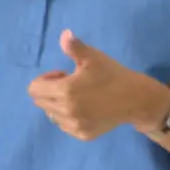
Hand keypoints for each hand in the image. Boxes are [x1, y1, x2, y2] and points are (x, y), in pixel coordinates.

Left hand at [27, 30, 169, 140]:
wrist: (136, 99)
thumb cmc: (112, 75)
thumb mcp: (93, 57)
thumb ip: (74, 47)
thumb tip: (64, 34)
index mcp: (64, 91)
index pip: (34, 89)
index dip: (45, 79)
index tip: (63, 74)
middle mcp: (65, 111)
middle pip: (40, 102)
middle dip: (50, 91)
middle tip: (71, 84)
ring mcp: (74, 126)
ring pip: (51, 115)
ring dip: (58, 104)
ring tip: (79, 97)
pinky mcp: (83, 135)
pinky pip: (64, 125)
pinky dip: (68, 117)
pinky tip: (86, 109)